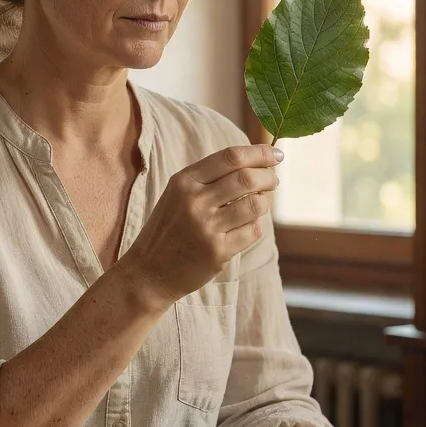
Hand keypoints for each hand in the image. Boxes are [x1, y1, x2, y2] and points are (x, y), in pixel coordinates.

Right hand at [123, 144, 281, 304]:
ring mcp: (206, 228)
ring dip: (264, 203)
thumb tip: (256, 164)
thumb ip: (210, 178)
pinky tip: (245, 228)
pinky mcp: (217, 252)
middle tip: (273, 181)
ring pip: (255, 205)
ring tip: (258, 205)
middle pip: (247, 178)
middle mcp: (194, 201)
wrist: (149, 272)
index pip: (230, 157)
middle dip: (268, 178)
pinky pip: (252, 231)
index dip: (259, 153)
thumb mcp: (178, 195)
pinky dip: (255, 227)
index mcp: (184, 181)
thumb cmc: (170, 229)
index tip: (276, 154)